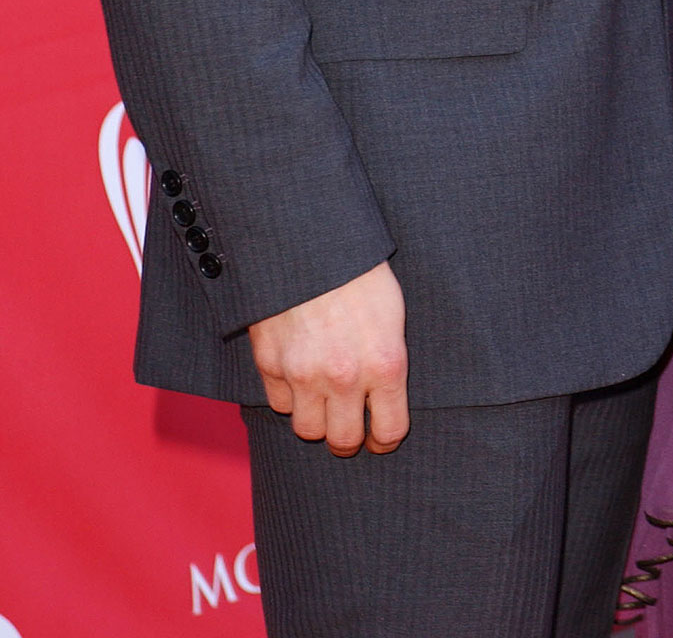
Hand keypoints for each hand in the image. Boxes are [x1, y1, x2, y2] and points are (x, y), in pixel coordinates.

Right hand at [248, 261, 408, 455]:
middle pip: (343, 441)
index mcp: (385, 363)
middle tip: (348, 427)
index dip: (384, 438)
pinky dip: (288, 395)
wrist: (310, 239)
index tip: (379, 436)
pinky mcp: (270, 363)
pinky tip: (297, 373)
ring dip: (316, 418)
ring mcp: (303, 372)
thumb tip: (384, 397)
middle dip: (348, 439)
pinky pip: (279, 402)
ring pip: (308, 429)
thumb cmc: (360, 270)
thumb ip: (388, 360)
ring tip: (322, 399)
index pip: (389, 431)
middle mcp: (345, 376)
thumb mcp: (392, 312)